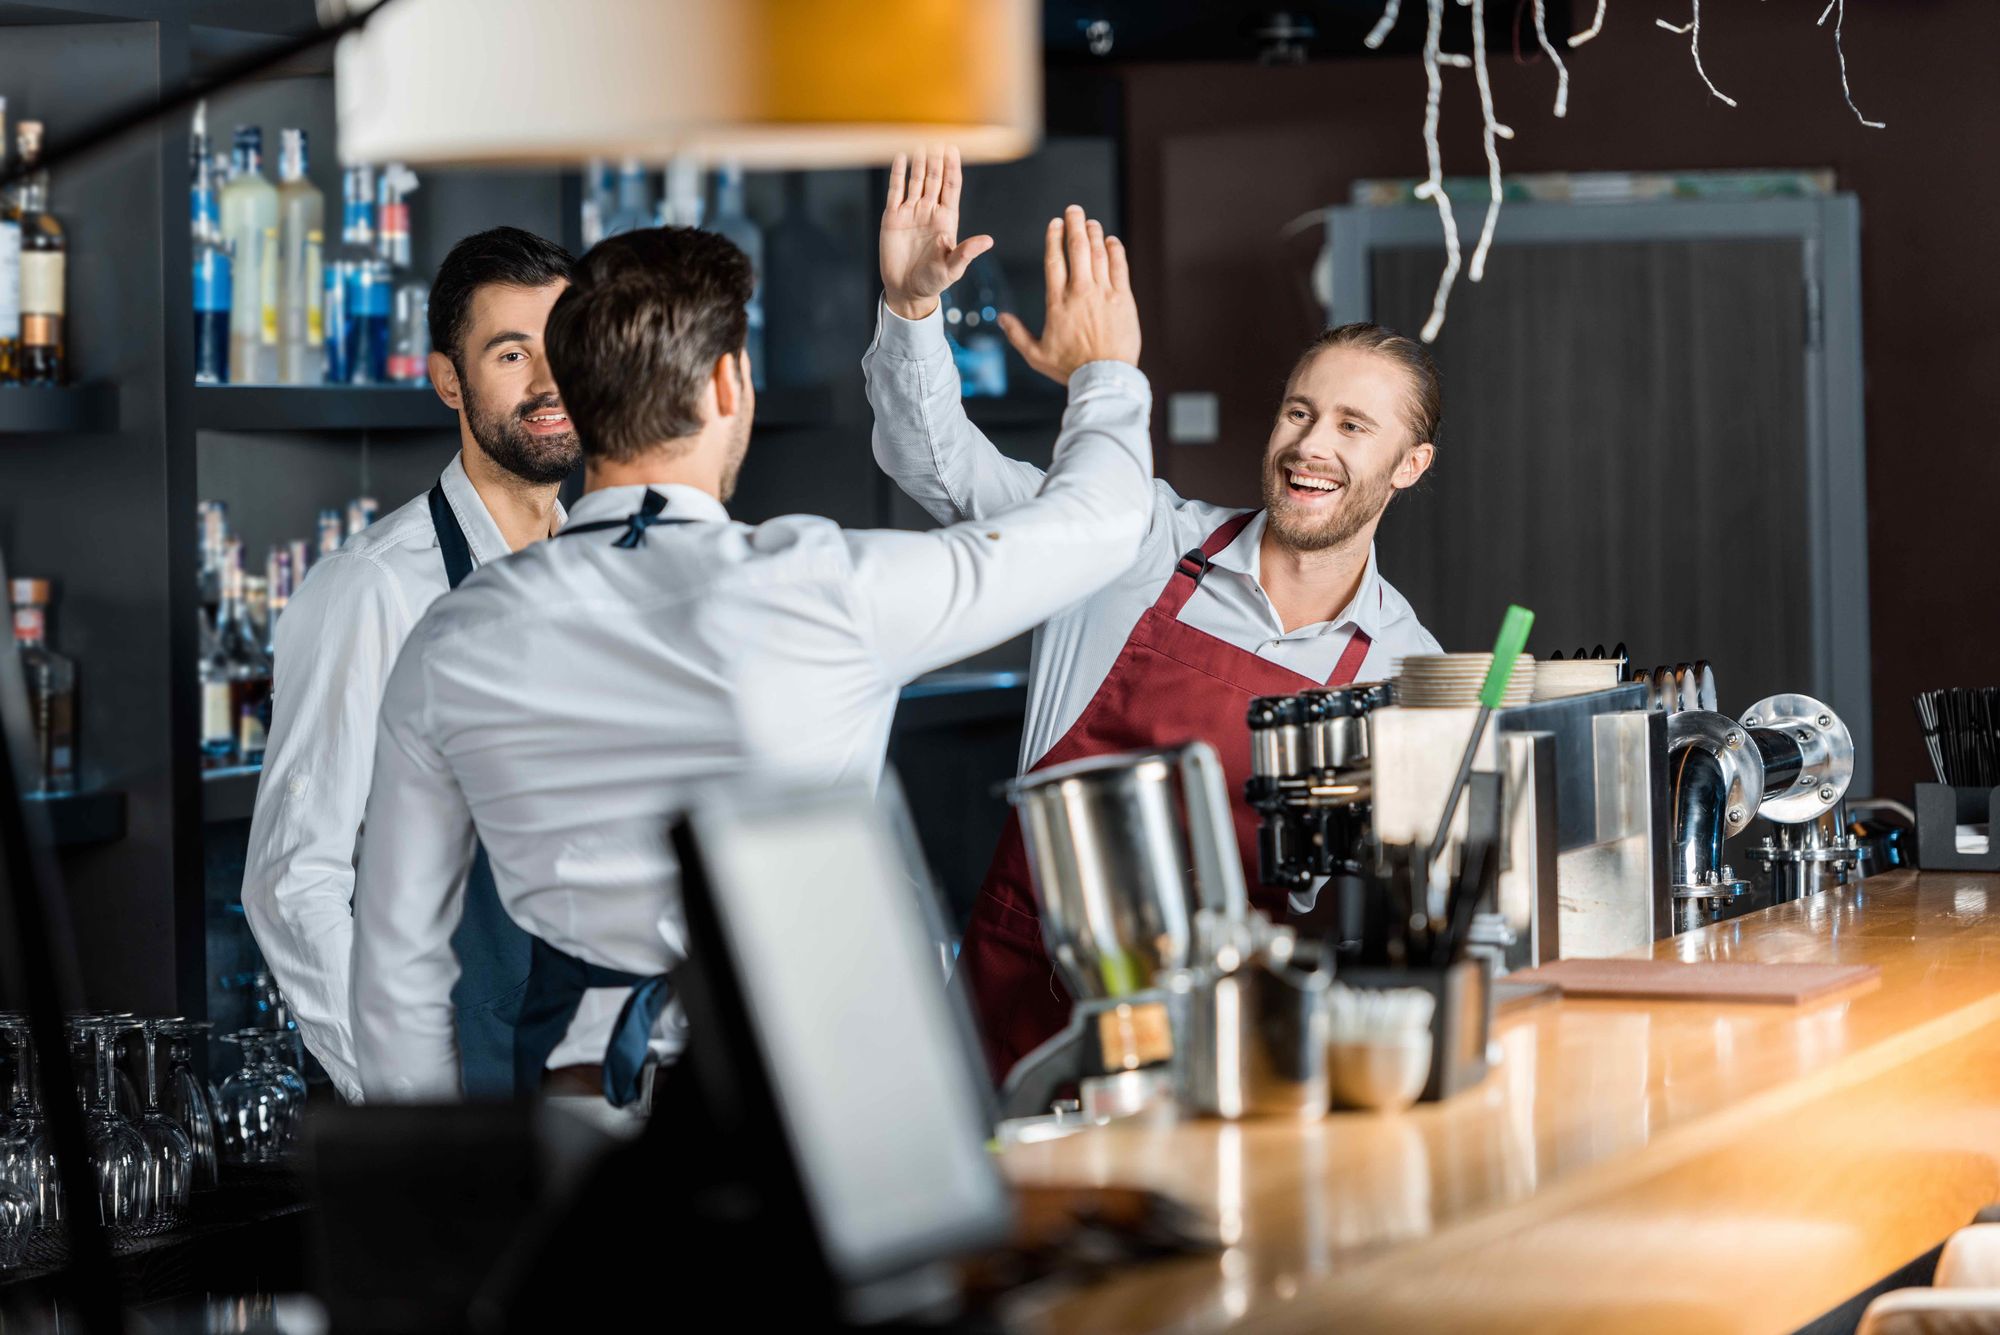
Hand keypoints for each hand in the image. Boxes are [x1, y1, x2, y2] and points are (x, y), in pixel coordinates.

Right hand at [880, 146, 993, 320]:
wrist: (906, 291)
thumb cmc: (933, 282)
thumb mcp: (952, 269)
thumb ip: (967, 253)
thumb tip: (988, 241)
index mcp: (947, 220)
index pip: (951, 187)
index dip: (952, 167)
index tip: (954, 148)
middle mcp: (930, 212)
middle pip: (934, 178)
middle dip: (936, 158)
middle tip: (936, 136)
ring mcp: (911, 212)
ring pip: (916, 180)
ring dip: (918, 162)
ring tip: (920, 141)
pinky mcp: (893, 217)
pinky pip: (896, 190)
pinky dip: (898, 173)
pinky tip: (900, 157)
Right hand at [997, 206, 1140, 385]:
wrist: (1104, 377)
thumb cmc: (1070, 368)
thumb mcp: (1036, 355)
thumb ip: (1017, 335)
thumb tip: (1001, 319)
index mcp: (1057, 302)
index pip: (1054, 260)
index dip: (1054, 237)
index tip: (1055, 223)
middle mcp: (1080, 292)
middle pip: (1077, 248)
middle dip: (1075, 225)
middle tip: (1074, 210)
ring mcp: (1104, 293)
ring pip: (1099, 253)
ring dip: (1094, 234)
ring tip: (1091, 222)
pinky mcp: (1124, 299)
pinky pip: (1120, 267)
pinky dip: (1116, 250)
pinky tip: (1112, 241)